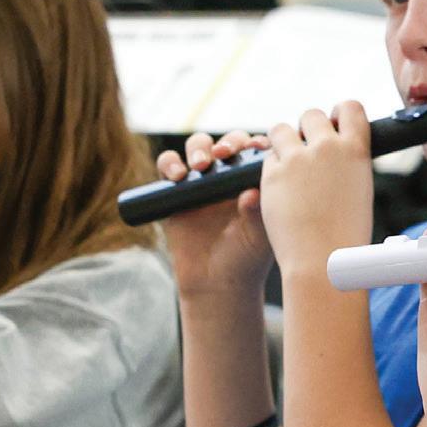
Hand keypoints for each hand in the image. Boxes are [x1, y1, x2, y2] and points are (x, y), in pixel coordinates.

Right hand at [155, 131, 272, 299]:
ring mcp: (201, 182)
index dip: (254, 143)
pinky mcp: (175, 191)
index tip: (255, 147)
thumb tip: (251, 192)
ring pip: (197, 147)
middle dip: (226, 142)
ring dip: (198, 147)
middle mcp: (228, 177)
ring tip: (200, 165)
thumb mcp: (258, 237)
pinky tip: (177, 176)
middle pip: (227, 143)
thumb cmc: (246, 260)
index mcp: (253, 182)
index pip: (255, 151)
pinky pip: (168, 166)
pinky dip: (169, 163)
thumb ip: (257, 213)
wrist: (216, 284)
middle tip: (224, 154)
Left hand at [254, 102, 374, 281]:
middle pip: (311, 115)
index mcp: (356, 150)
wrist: (323, 263)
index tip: (335, 125)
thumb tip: (338, 153)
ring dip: (283, 142)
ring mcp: (296, 159)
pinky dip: (271, 169)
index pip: (350, 107)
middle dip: (307, 129)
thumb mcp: (360, 191)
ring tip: (288, 165)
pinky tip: (279, 190)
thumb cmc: (347, 237)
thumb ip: (348, 165)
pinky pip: (267, 158)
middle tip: (307, 150)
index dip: (339, 115)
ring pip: (280, 129)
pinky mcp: (271, 174)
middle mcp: (326, 147)